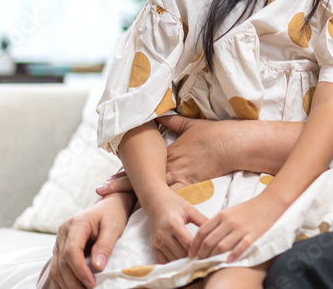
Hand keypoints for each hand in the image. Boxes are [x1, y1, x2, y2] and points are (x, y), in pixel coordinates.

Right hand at [37, 192, 133, 288]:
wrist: (108, 207)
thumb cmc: (113, 214)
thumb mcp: (114, 226)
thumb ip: (105, 245)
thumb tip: (97, 267)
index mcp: (76, 223)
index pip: (71, 251)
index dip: (80, 270)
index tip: (92, 283)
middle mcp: (63, 232)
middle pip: (62, 263)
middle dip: (73, 281)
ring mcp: (59, 241)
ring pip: (56, 269)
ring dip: (67, 284)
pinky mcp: (60, 249)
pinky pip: (56, 269)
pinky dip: (62, 282)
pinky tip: (72, 288)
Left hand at [96, 117, 237, 198]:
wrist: (231, 144)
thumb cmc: (213, 133)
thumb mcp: (191, 124)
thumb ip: (173, 122)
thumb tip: (157, 116)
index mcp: (168, 153)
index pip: (141, 165)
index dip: (123, 172)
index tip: (107, 177)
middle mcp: (170, 166)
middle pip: (141, 179)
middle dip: (121, 186)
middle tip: (101, 190)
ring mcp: (180, 177)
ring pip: (154, 191)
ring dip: (136, 198)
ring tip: (117, 206)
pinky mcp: (192, 185)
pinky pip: (175, 199)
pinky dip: (163, 207)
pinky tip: (151, 216)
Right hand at [141, 189, 208, 263]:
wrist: (155, 201)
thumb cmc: (174, 203)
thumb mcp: (189, 209)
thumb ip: (202, 220)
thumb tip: (215, 231)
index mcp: (174, 224)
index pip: (188, 243)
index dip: (199, 249)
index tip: (208, 250)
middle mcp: (163, 235)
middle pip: (181, 253)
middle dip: (192, 256)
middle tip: (203, 256)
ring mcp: (157, 242)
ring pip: (173, 259)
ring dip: (183, 261)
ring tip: (194, 258)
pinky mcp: (154, 246)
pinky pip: (163, 261)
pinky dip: (173, 263)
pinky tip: (182, 260)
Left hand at [189, 192, 285, 261]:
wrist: (270, 202)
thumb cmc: (249, 208)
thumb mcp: (230, 211)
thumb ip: (218, 222)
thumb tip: (205, 236)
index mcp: (222, 214)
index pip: (202, 231)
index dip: (194, 244)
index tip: (191, 253)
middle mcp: (229, 222)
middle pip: (209, 241)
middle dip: (202, 253)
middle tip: (199, 260)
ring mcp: (241, 229)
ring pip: (222, 246)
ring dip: (214, 256)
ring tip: (210, 262)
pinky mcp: (253, 235)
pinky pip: (240, 247)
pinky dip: (232, 255)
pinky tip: (228, 261)